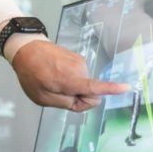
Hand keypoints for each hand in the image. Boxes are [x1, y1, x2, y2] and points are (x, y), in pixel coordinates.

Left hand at [11, 40, 128, 111]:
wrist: (26, 49)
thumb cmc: (31, 75)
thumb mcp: (42, 98)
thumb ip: (66, 102)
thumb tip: (86, 101)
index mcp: (69, 80)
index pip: (93, 87)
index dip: (110, 89)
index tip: (126, 87)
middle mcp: (78, 69)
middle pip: (91, 93)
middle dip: (79, 97)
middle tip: (59, 94)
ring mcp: (79, 62)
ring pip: (85, 84)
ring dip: (73, 87)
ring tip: (54, 80)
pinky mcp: (78, 58)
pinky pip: (81, 76)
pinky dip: (72, 78)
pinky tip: (57, 73)